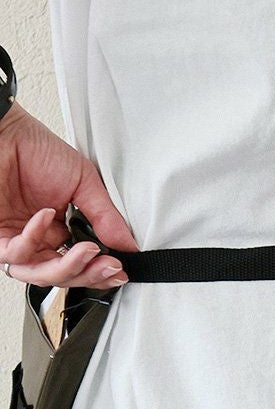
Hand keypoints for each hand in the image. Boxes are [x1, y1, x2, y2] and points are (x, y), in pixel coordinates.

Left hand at [0, 102, 137, 287]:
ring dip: (67, 268)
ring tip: (86, 251)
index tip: (119, 269)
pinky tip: (47, 216)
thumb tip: (129, 245)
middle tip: (109, 265)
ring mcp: (17, 239)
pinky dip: (35, 237)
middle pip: (64, 276)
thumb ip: (107, 217)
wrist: (4, 132)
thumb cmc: (35, 149)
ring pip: (40, 274)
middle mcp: (38, 238)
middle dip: (89, 275)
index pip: (82, 264)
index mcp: (60, 229)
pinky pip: (16, 254)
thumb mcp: (85, 183)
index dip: (100, 272)